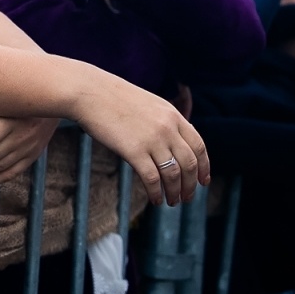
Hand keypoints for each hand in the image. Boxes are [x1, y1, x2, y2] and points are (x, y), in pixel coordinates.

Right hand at [71, 70, 209, 205]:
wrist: (90, 92)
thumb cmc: (114, 98)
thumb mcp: (148, 104)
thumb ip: (164, 122)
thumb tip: (172, 145)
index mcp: (172, 115)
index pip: (198, 146)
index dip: (204, 167)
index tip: (203, 181)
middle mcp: (167, 128)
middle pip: (190, 164)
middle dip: (191, 185)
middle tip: (187, 198)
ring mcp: (152, 139)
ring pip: (173, 174)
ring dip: (175, 192)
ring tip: (172, 202)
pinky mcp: (134, 151)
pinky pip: (152, 179)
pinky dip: (156, 193)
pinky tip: (155, 199)